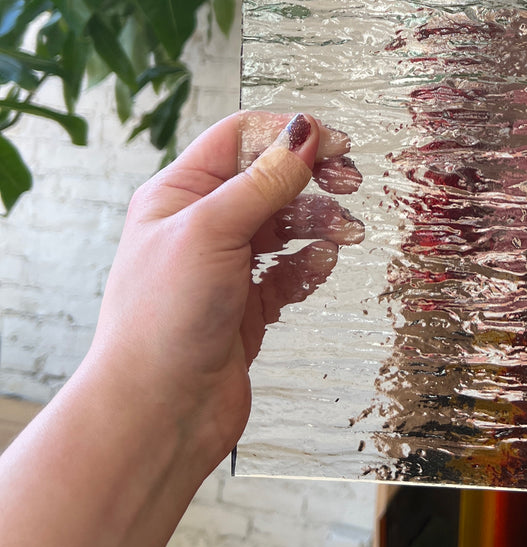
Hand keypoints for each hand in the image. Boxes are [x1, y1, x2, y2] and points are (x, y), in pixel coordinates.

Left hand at [85, 110, 363, 473]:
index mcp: (178, 194)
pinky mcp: (247, 306)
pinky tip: (321, 265)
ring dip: (319, 222)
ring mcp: (225, 266)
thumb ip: (264, 180)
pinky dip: (309, 264)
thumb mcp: (213, 231)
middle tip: (350, 182)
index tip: (334, 143)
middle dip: (311, 177)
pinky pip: (289, 270)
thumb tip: (303, 132)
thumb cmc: (161, 321)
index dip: (287, 133)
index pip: (239, 138)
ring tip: (345, 234)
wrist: (156, 414)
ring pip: (284, 224)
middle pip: (268, 178)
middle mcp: (201, 225)